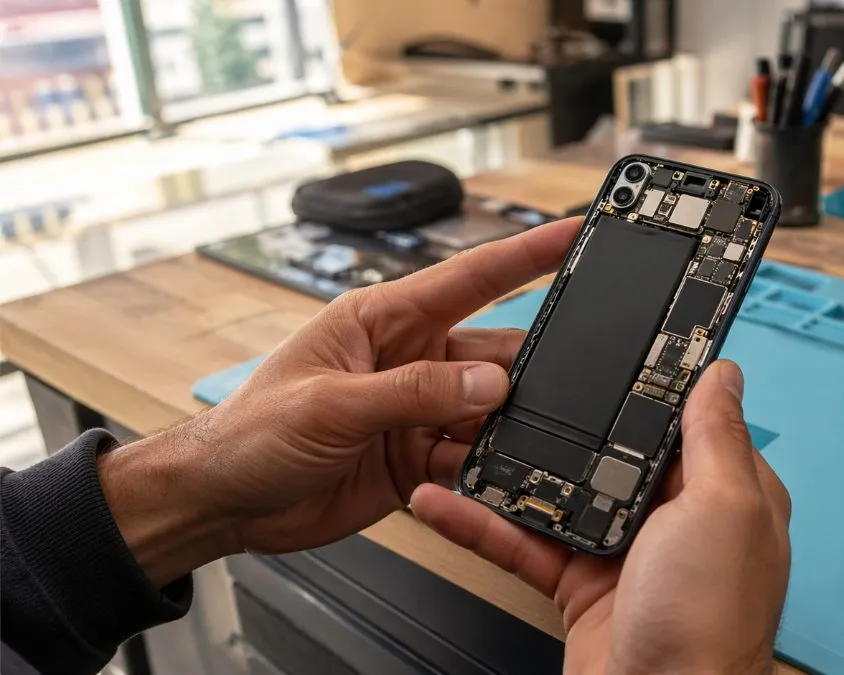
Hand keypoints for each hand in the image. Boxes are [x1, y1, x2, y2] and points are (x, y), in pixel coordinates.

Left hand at [98, 217, 581, 585]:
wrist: (222, 502)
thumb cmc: (250, 433)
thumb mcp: (329, 404)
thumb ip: (413, 392)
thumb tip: (488, 383)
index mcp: (383, 320)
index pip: (469, 278)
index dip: (526, 253)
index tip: (574, 233)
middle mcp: (409, 359)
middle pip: (494, 351)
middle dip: (529, 367)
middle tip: (565, 382)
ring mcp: (418, 410)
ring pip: (490, 409)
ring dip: (506, 426)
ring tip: (514, 441)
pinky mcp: (420, 457)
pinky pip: (473, 457)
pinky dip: (486, 468)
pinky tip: (485, 476)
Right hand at [410, 361, 791, 674]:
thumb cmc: (709, 622)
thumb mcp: (723, 509)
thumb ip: (717, 438)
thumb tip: (724, 373)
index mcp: (721, 491)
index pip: (681, 417)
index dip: (646, 383)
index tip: (605, 344)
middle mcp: (674, 516)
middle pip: (609, 448)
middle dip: (562, 419)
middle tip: (512, 381)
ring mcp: (623, 549)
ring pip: (557, 490)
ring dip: (507, 467)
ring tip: (462, 431)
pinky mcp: (577, 583)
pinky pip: (522, 541)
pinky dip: (479, 523)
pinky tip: (442, 499)